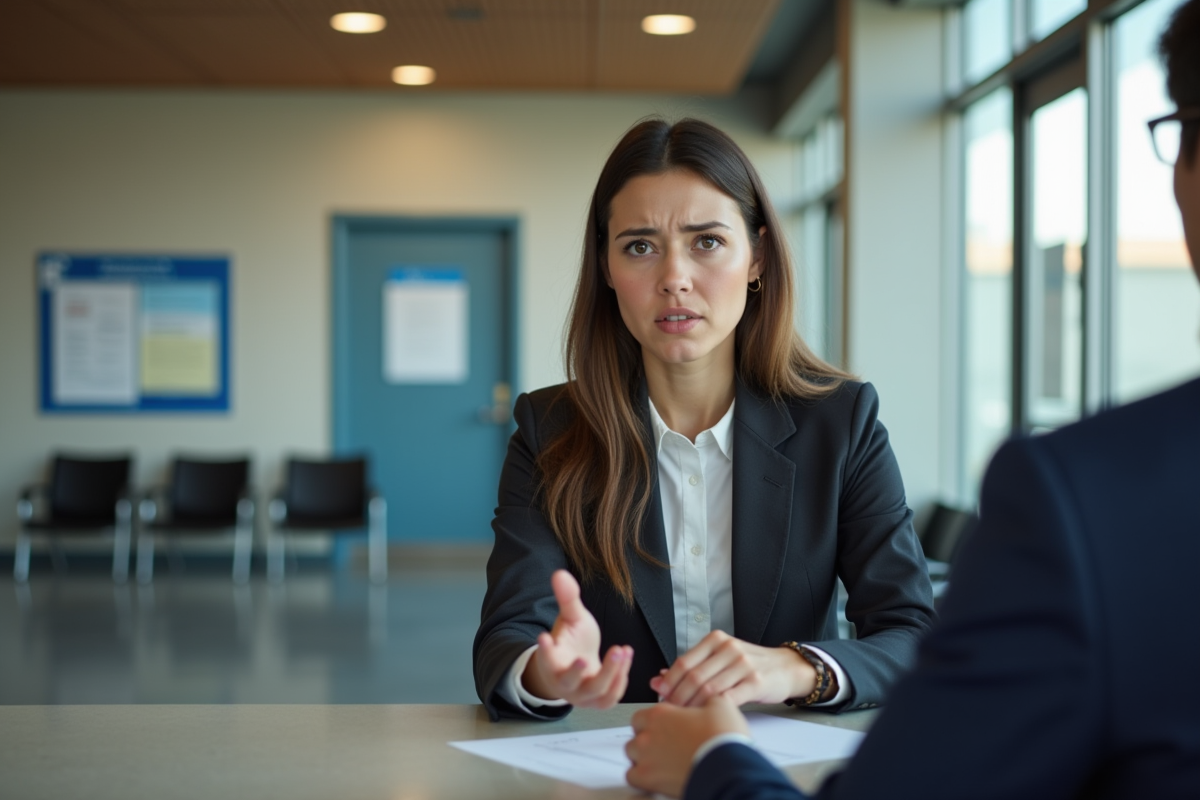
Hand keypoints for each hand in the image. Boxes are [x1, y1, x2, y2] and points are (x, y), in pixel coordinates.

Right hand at [522, 569, 632, 708]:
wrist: (580, 666)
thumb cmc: (573, 642)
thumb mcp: (571, 618)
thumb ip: (567, 598)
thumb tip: (560, 573)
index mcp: (552, 662)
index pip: (545, 658)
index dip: (544, 650)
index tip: (543, 637)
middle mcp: (564, 683)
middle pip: (570, 681)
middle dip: (579, 671)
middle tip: (589, 657)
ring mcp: (582, 696)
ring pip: (595, 690)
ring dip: (610, 672)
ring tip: (622, 650)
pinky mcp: (598, 702)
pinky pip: (611, 697)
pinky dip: (621, 680)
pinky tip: (626, 658)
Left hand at [625, 693, 749, 797]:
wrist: (728, 767)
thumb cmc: (723, 739)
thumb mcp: (721, 706)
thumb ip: (707, 699)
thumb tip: (709, 700)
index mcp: (660, 714)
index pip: (641, 716)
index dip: (652, 723)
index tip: (664, 730)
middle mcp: (648, 734)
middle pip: (636, 735)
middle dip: (648, 741)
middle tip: (666, 747)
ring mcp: (645, 757)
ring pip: (632, 755)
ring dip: (643, 758)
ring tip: (662, 763)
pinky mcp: (647, 779)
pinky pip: (632, 777)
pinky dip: (641, 778)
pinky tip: (656, 778)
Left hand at [650, 630, 816, 706]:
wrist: (784, 668)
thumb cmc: (749, 665)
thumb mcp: (720, 659)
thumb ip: (691, 667)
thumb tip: (658, 679)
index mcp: (716, 640)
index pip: (684, 661)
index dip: (669, 681)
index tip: (661, 695)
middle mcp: (729, 648)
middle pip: (694, 676)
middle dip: (678, 697)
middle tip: (669, 712)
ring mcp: (744, 664)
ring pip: (709, 689)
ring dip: (692, 706)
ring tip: (684, 718)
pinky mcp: (756, 681)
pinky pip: (728, 698)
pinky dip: (713, 710)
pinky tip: (707, 717)